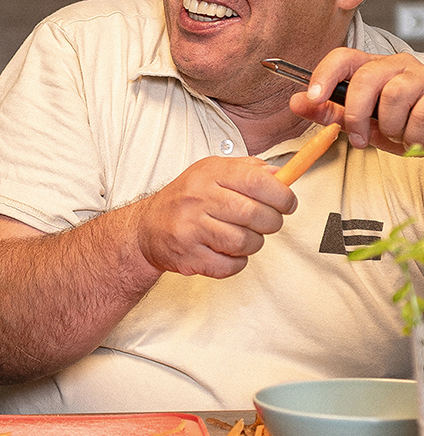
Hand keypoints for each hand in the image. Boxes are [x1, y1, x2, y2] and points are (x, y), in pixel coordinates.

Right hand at [134, 156, 296, 278]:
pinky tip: (225, 251)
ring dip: (252, 244)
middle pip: (255, 214)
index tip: (288, 203)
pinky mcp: (189, 256)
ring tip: (241, 237)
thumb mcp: (211, 173)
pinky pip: (232, 265)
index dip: (281, 194)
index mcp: (208, 175)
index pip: (256, 180)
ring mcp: (191, 228)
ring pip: (246, 242)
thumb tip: (281, 175)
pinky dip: (236, 262)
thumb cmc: (185, 200)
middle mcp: (198, 199)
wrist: (146, 228)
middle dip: (271, 222)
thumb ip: (247, 170)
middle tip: (266, 222)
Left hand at [290, 48, 423, 152]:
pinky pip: (419, 114)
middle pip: (365, 78)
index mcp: (369, 68)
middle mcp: (394, 65)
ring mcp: (418, 76)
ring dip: (389, 126)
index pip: (342, 58)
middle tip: (360, 137)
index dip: (324, 75)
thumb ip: (328, 112)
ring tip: (394, 133)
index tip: (313, 98)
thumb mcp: (358, 120)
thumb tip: (296, 102)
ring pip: (393, 95)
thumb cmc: (396, 121)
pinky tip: (411, 136)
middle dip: (356, 114)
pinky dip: (411, 134)